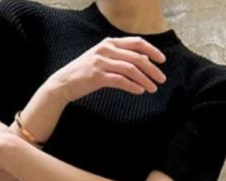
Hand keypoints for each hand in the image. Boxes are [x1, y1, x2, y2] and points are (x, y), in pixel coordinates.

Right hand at [48, 35, 166, 102]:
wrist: (63, 83)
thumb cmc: (84, 73)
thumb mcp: (101, 59)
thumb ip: (117, 57)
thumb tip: (139, 64)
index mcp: (109, 43)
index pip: (136, 43)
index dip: (152, 51)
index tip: (162, 60)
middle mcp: (106, 50)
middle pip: (137, 57)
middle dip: (152, 68)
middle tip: (162, 79)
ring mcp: (101, 62)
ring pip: (131, 69)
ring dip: (145, 79)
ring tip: (153, 88)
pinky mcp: (97, 76)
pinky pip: (121, 80)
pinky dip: (133, 86)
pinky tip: (140, 91)